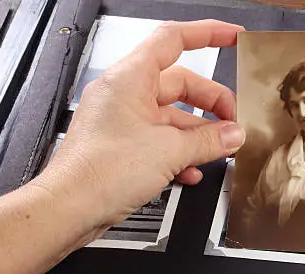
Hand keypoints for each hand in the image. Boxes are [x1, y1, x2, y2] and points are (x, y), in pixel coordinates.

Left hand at [32, 20, 245, 241]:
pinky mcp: (123, 145)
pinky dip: (181, 153)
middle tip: (234, 123)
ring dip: (199, 135)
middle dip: (212, 104)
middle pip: (181, 85)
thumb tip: (233, 134)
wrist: (70, 208)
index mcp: (130, 78)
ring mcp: (123, 120)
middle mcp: (125, 94)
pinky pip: (161, 140)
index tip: (233, 37)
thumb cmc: (100, 172)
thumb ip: (209, 140)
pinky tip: (193, 170)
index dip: (208, 34)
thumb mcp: (170, 151)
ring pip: (173, 117)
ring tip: (219, 151)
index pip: (174, 40)